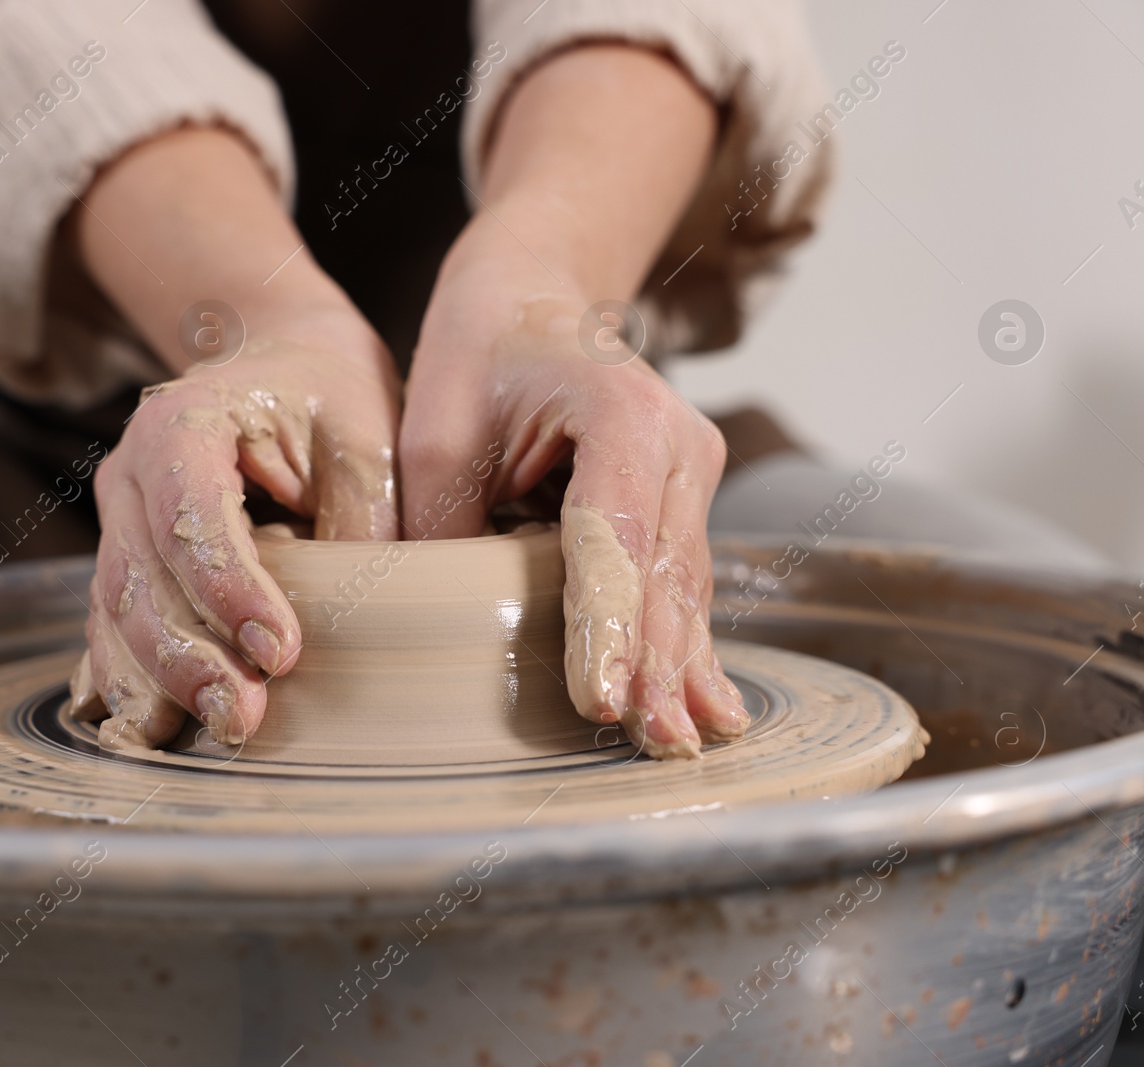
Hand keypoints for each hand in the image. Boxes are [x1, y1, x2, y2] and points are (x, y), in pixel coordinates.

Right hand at [68, 127, 397, 746]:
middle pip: (141, 579)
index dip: (230, 591)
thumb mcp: (367, 436)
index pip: (191, 516)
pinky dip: (134, 679)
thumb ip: (363, 517)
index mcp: (182, 423)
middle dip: (189, 657)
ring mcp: (118, 521)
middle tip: (246, 716)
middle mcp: (130, 473)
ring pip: (118, 613)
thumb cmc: (330, 397)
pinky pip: (113, 628)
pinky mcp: (126, 562)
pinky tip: (161, 728)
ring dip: (162, 681)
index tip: (283, 653)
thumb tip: (365, 617)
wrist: (283, 365)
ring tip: (217, 731)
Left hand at [404, 283, 747, 757]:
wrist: (532, 293)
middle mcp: (678, 441)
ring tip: (680, 743)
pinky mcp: (683, 498)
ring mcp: (692, 469)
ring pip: (684, 585)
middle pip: (665, 572)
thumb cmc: (478, 353)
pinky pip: (682, 579)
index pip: (613, 535)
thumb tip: (450, 629)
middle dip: (656, 665)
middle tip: (653, 746)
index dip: (608, 622)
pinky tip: (706, 705)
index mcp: (620, 411)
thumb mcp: (436, 434)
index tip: (602, 699)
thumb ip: (448, 528)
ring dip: (679, 667)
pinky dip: (685, 643)